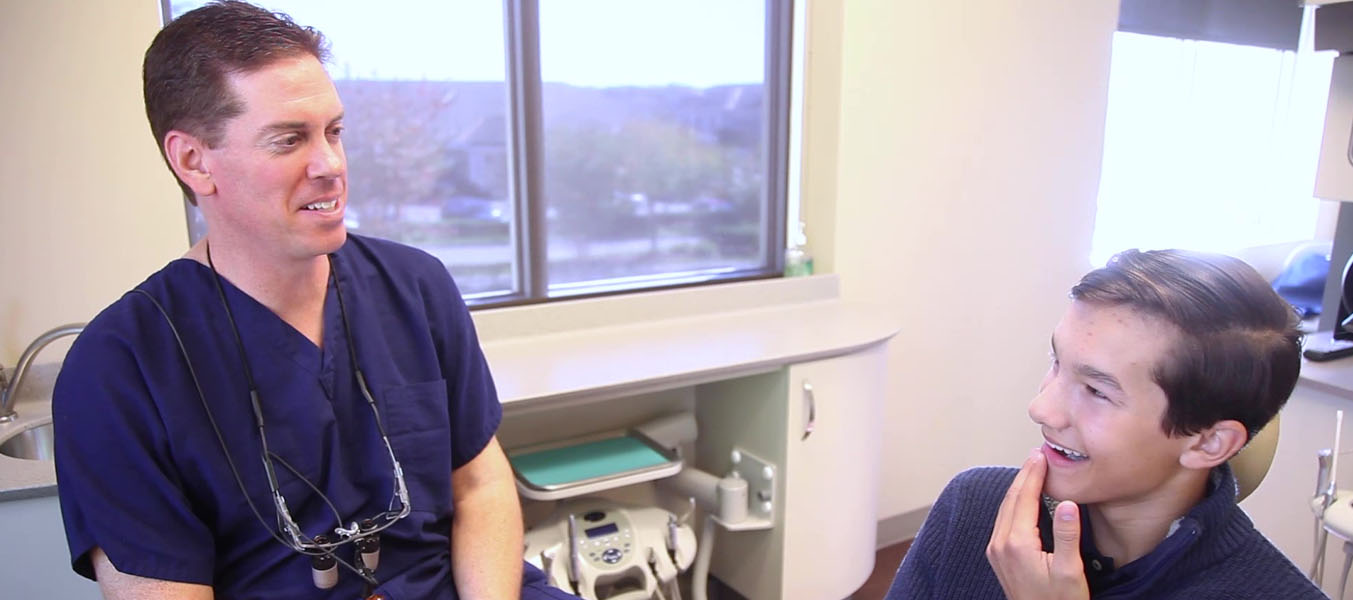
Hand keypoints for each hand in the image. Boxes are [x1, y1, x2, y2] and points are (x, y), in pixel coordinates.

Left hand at [985, 449, 1089, 599]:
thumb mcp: (1070, 571)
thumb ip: (1067, 535)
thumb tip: (1066, 503)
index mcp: (1017, 544)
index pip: (1023, 498)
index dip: (1033, 475)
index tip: (1041, 456)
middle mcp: (1000, 544)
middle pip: (1011, 499)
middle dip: (1023, 475)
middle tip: (1036, 456)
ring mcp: (996, 551)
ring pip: (1004, 509)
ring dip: (1017, 487)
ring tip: (1031, 470)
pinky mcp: (998, 557)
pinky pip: (1003, 520)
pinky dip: (1014, 503)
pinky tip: (1022, 498)